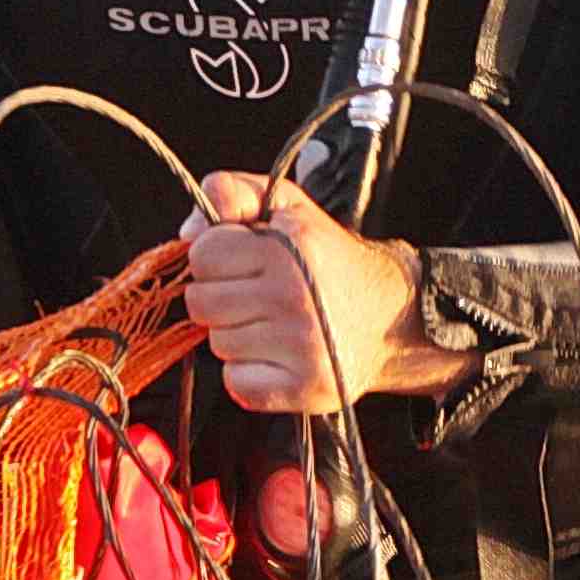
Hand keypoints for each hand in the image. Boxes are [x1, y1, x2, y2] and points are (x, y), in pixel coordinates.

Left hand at [181, 170, 469, 414]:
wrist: (392, 315)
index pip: (203, 255)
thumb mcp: (287, 206)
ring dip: (237, 335)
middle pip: (201, 303)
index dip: (217, 257)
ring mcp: (301, 346)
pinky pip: (237, 383)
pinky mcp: (304, 386)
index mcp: (289, 248)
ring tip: (273, 325)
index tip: (244, 262)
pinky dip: (249, 374)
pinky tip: (276, 356)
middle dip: (222, 297)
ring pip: (218, 344)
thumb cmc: (329, 260)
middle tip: (258, 295)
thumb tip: (188, 232)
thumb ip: (233, 193)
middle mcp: (295, 296)